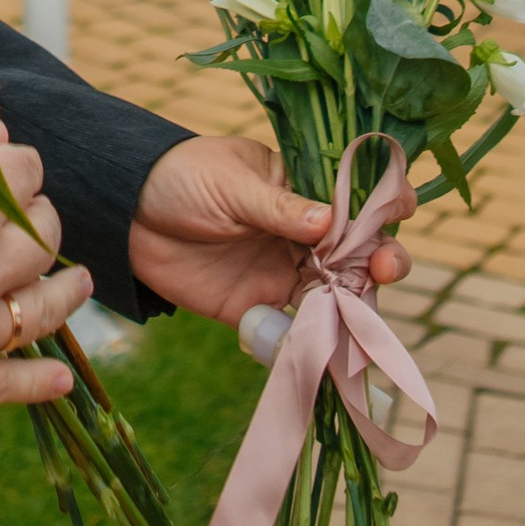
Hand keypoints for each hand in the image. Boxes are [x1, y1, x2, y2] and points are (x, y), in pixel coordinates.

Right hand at [0, 140, 91, 411]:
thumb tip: (1, 145)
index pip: (28, 175)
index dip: (17, 165)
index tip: (7, 168)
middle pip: (44, 238)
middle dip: (37, 219)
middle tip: (26, 219)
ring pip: (44, 309)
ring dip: (66, 291)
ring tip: (78, 283)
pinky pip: (11, 386)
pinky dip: (41, 383)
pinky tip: (61, 378)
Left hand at [127, 135, 406, 324]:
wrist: (123, 215)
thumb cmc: (180, 178)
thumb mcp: (230, 184)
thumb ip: (278, 206)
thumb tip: (330, 221)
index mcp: (299, 188)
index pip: (353, 198)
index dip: (382, 206)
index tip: (401, 212)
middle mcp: (300, 233)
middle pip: (356, 251)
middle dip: (380, 259)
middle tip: (384, 267)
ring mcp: (281, 271)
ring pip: (336, 293)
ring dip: (355, 304)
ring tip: (363, 310)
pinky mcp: (257, 307)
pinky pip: (295, 329)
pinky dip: (314, 341)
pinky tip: (329, 347)